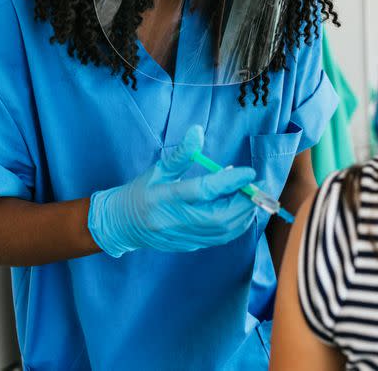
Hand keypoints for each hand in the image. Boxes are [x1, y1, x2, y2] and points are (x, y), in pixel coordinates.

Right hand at [88, 126, 256, 256]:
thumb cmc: (140, 192)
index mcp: (166, 197)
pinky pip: (220, 238)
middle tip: (257, 185)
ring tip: (252, 196)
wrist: (121, 225)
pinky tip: (241, 210)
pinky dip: (237, 225)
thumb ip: (181, 153)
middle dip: (245, 201)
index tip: (249, 172)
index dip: (229, 181)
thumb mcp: (158, 169)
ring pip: (224, 230)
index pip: (203, 190)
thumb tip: (198, 131)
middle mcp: (176, 220)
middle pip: (220, 216)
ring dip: (244, 214)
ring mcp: (184, 236)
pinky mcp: (191, 246)